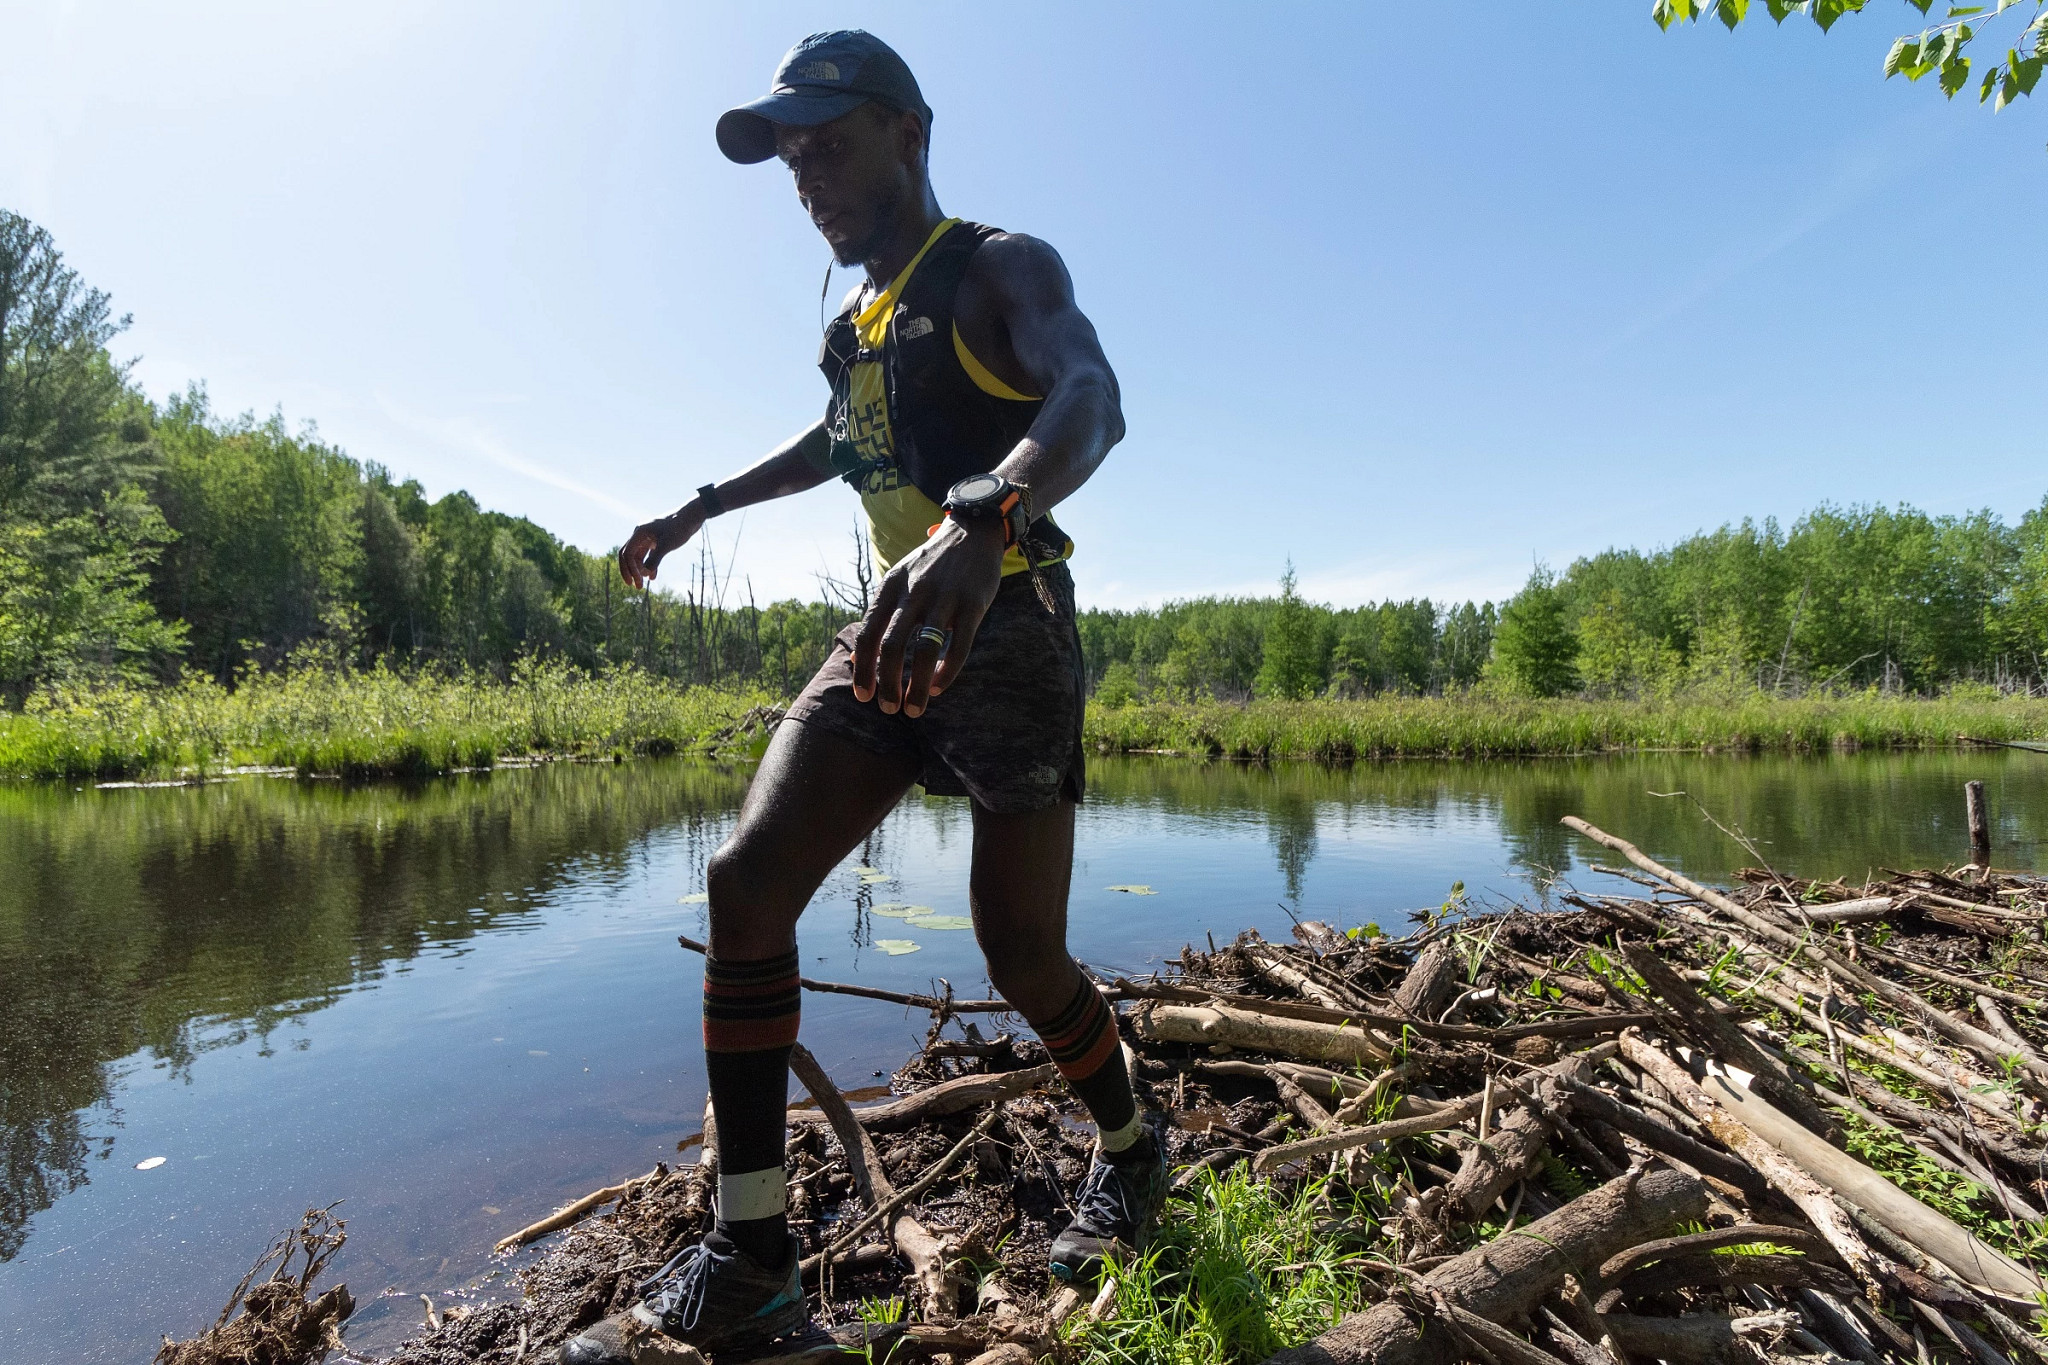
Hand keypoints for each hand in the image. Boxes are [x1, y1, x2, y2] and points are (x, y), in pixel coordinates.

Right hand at [618, 506, 702, 588]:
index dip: (630, 569)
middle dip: (630, 571)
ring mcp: (648, 538)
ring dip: (639, 570)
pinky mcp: (656, 541)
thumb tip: (645, 574)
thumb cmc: (679, 528)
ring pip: (637, 557)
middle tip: (634, 586)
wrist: (692, 517)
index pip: (627, 553)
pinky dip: (648, 565)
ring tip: (642, 585)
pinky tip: (652, 577)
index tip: (637, 580)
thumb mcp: (667, 544)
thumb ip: (655, 559)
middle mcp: (640, 534)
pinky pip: (647, 555)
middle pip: (628, 555)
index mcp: (639, 532)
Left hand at [852, 518, 1005, 716]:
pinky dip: (947, 672)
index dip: (864, 668)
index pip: (869, 632)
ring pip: (924, 651)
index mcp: (891, 587)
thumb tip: (856, 658)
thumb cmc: (932, 565)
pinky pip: (959, 647)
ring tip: (913, 709)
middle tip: (888, 709)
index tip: (863, 696)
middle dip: (886, 683)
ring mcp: (945, 598)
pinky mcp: (973, 605)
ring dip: (916, 687)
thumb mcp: (899, 581)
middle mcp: (915, 592)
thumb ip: (881, 615)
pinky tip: (938, 688)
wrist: (973, 532)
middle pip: (892, 646)